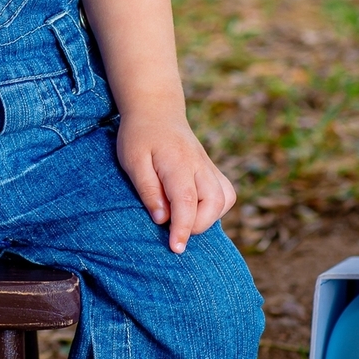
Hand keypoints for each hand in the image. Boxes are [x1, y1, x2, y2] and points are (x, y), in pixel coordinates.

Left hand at [116, 111, 235, 253]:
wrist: (156, 110)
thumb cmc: (139, 136)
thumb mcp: (133, 161)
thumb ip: (148, 190)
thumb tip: (162, 219)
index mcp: (177, 162)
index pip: (186, 201)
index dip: (183, 228)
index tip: (177, 248)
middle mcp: (199, 165)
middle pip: (213, 202)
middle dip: (198, 225)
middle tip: (174, 232)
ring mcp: (208, 166)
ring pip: (224, 198)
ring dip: (209, 217)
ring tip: (184, 221)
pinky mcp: (211, 169)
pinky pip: (226, 193)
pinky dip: (217, 208)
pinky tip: (196, 210)